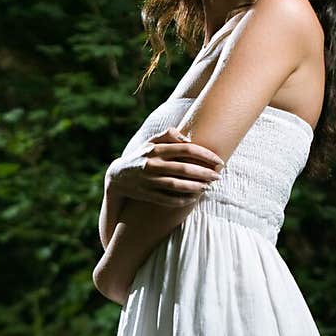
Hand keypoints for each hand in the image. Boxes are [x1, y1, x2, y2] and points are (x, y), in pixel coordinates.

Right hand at [106, 127, 224, 212]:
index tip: (218, 160)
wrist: (117, 177)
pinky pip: (167, 199)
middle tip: (218, 176)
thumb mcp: (150, 142)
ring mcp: (149, 180)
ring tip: (208, 188)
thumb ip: (168, 135)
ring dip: (195, 187)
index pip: (186, 149)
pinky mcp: (147, 194)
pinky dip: (182, 200)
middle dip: (204, 173)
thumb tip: (188, 139)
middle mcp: (152, 164)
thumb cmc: (140, 157)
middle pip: (184, 169)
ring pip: (177, 185)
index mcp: (156, 149)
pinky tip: (193, 198)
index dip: (205, 155)